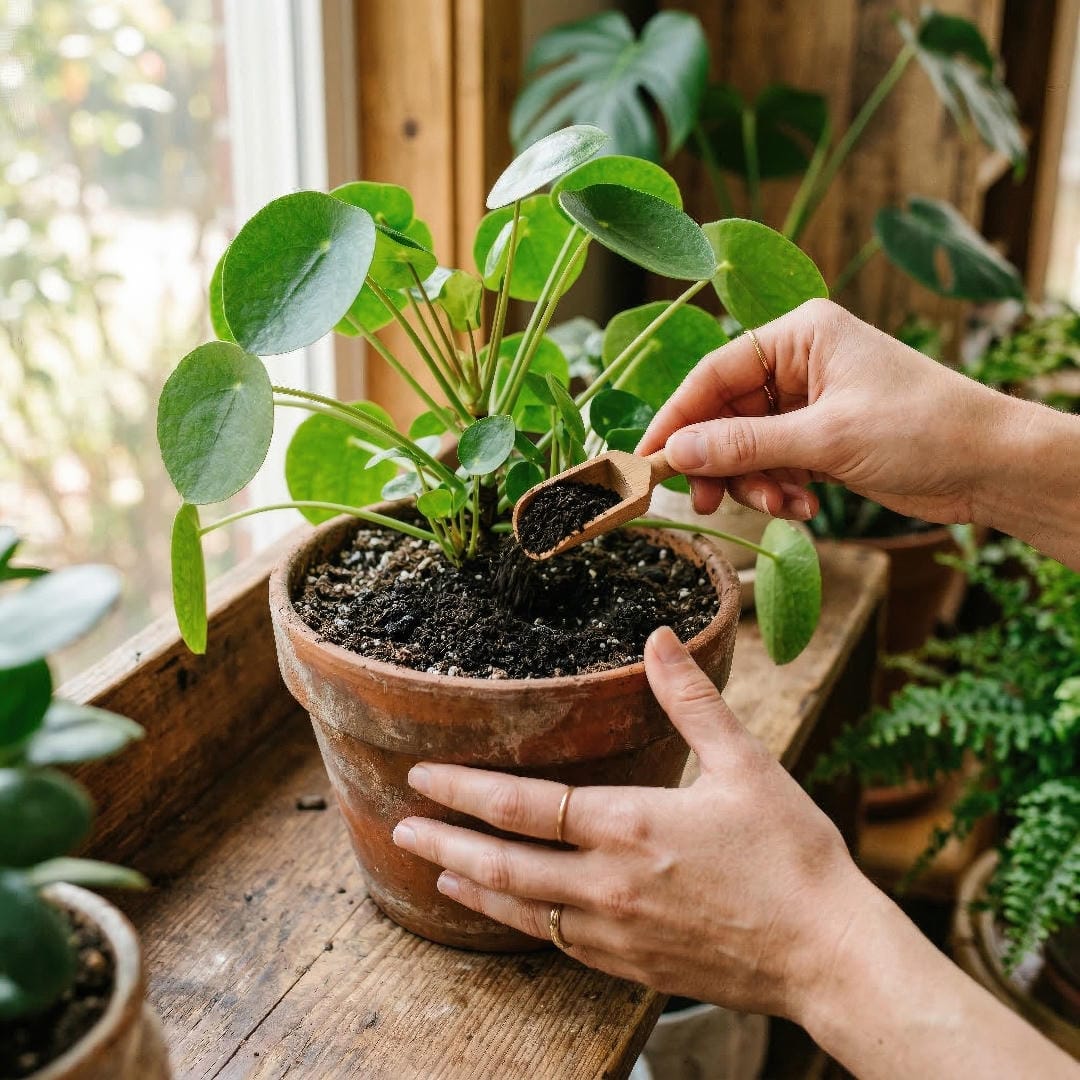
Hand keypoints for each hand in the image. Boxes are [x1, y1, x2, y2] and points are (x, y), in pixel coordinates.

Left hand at [392, 626, 872, 1020]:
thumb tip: (658, 638)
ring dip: (472, 887)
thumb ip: (692, 700)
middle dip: (444, 843)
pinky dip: (518, 923)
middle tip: (400, 828)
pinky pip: (556, 944)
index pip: (523, 806)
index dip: (465, 790)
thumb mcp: (746, 763)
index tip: (423, 776)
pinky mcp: (632, 966)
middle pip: (503, 864)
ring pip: (520, 910)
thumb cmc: (792, 855)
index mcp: (631, 827)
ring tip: (434, 873)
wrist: (828, 954)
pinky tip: (508, 914)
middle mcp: (608, 885)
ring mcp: (615, 933)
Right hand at [637, 298, 1008, 525]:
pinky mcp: (822, 438)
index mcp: (800, 335)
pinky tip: (806, 505)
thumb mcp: (826, 438)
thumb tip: (676, 452)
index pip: (715, 373)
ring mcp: (810, 402)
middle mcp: (800, 363)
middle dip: (720, 462)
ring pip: (747, 446)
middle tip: (705, 502)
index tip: (648, 460)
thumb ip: (745, 445)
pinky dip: (780, 488)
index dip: (677, 418)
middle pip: (725, 414)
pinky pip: (775, 463)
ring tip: (782, 505)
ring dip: (755, 482)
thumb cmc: (922, 429)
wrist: (991, 465)